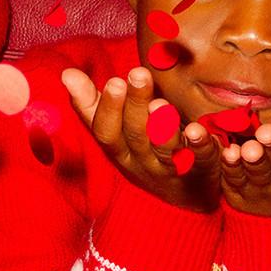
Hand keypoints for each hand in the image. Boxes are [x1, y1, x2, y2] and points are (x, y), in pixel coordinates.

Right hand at [61, 65, 221, 209]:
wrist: (187, 196)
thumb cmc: (146, 149)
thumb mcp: (117, 132)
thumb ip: (92, 104)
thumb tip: (67, 74)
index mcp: (120, 150)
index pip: (107, 132)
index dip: (108, 109)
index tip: (113, 81)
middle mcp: (144, 162)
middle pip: (136, 136)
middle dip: (135, 105)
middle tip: (139, 74)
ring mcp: (173, 168)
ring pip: (165, 151)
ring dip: (162, 128)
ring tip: (161, 105)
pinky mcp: (203, 169)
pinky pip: (201, 159)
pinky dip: (200, 144)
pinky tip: (198, 130)